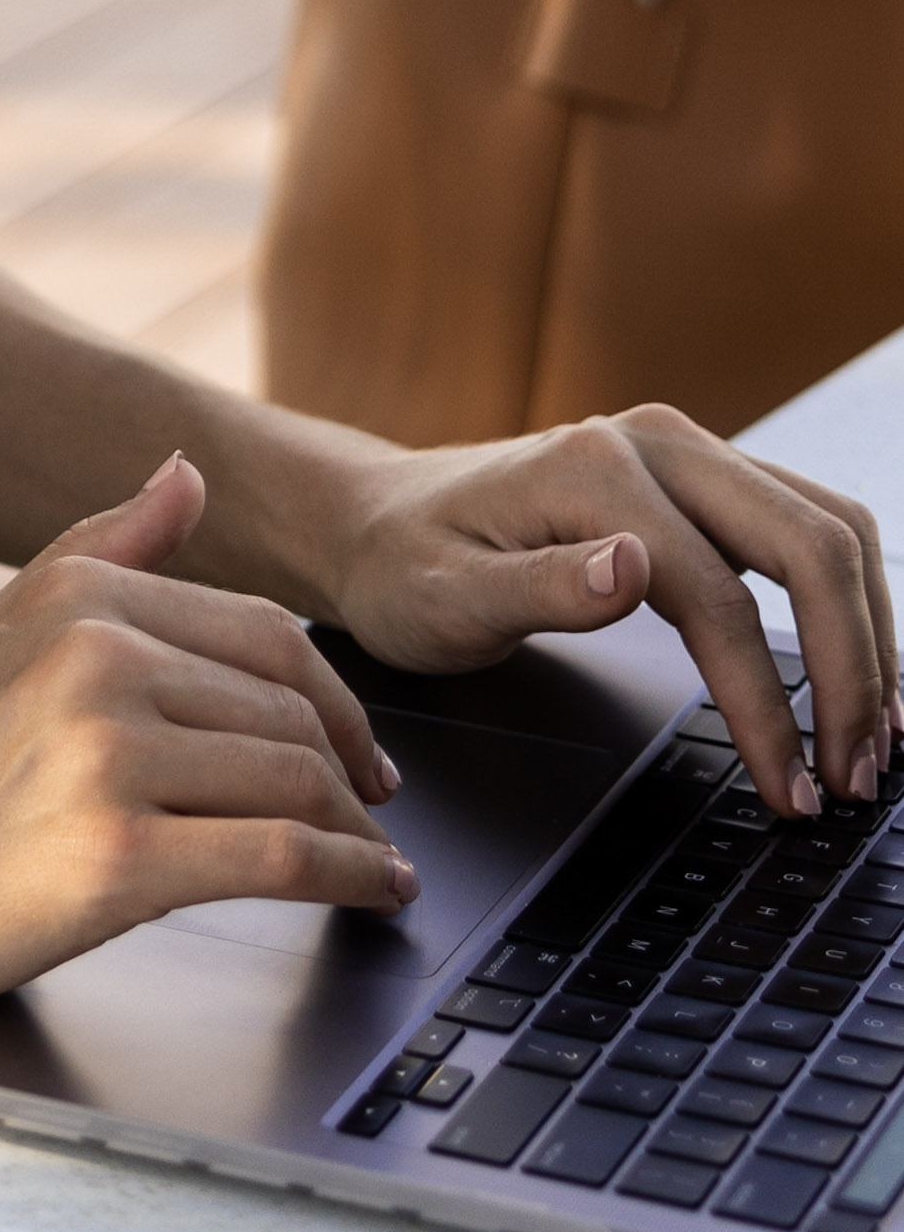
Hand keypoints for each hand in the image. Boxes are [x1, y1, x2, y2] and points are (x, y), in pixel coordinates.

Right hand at [0, 453, 413, 1034]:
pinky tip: (368, 890)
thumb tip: (186, 472)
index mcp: (77, 598)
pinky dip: (346, 876)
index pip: (265, 632)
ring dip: (354, 830)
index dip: (335, 695)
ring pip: (295, 779)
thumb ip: (102, 547)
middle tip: (373, 810)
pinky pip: (279, 858)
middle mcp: (96, 659)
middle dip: (350, 768)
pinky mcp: (116, 859)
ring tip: (370, 859)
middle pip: (290, 709)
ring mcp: (106, 757)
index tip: (360, 747)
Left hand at [319, 407, 899, 816]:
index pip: (722, 599)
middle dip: (853, 668)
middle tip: (857, 776)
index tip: (791, 789)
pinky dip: (846, 603)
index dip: (768, 704)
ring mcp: (686, 453)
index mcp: (596, 468)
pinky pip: (805, 529)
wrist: (377, 520)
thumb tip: (634, 571)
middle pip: (811, 545)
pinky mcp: (701, 480)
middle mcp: (657, 441)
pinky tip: (854, 672)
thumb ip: (538, 586)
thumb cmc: (403, 566)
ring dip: (868, 634)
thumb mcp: (443, 595)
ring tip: (872, 739)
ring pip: (828, 530)